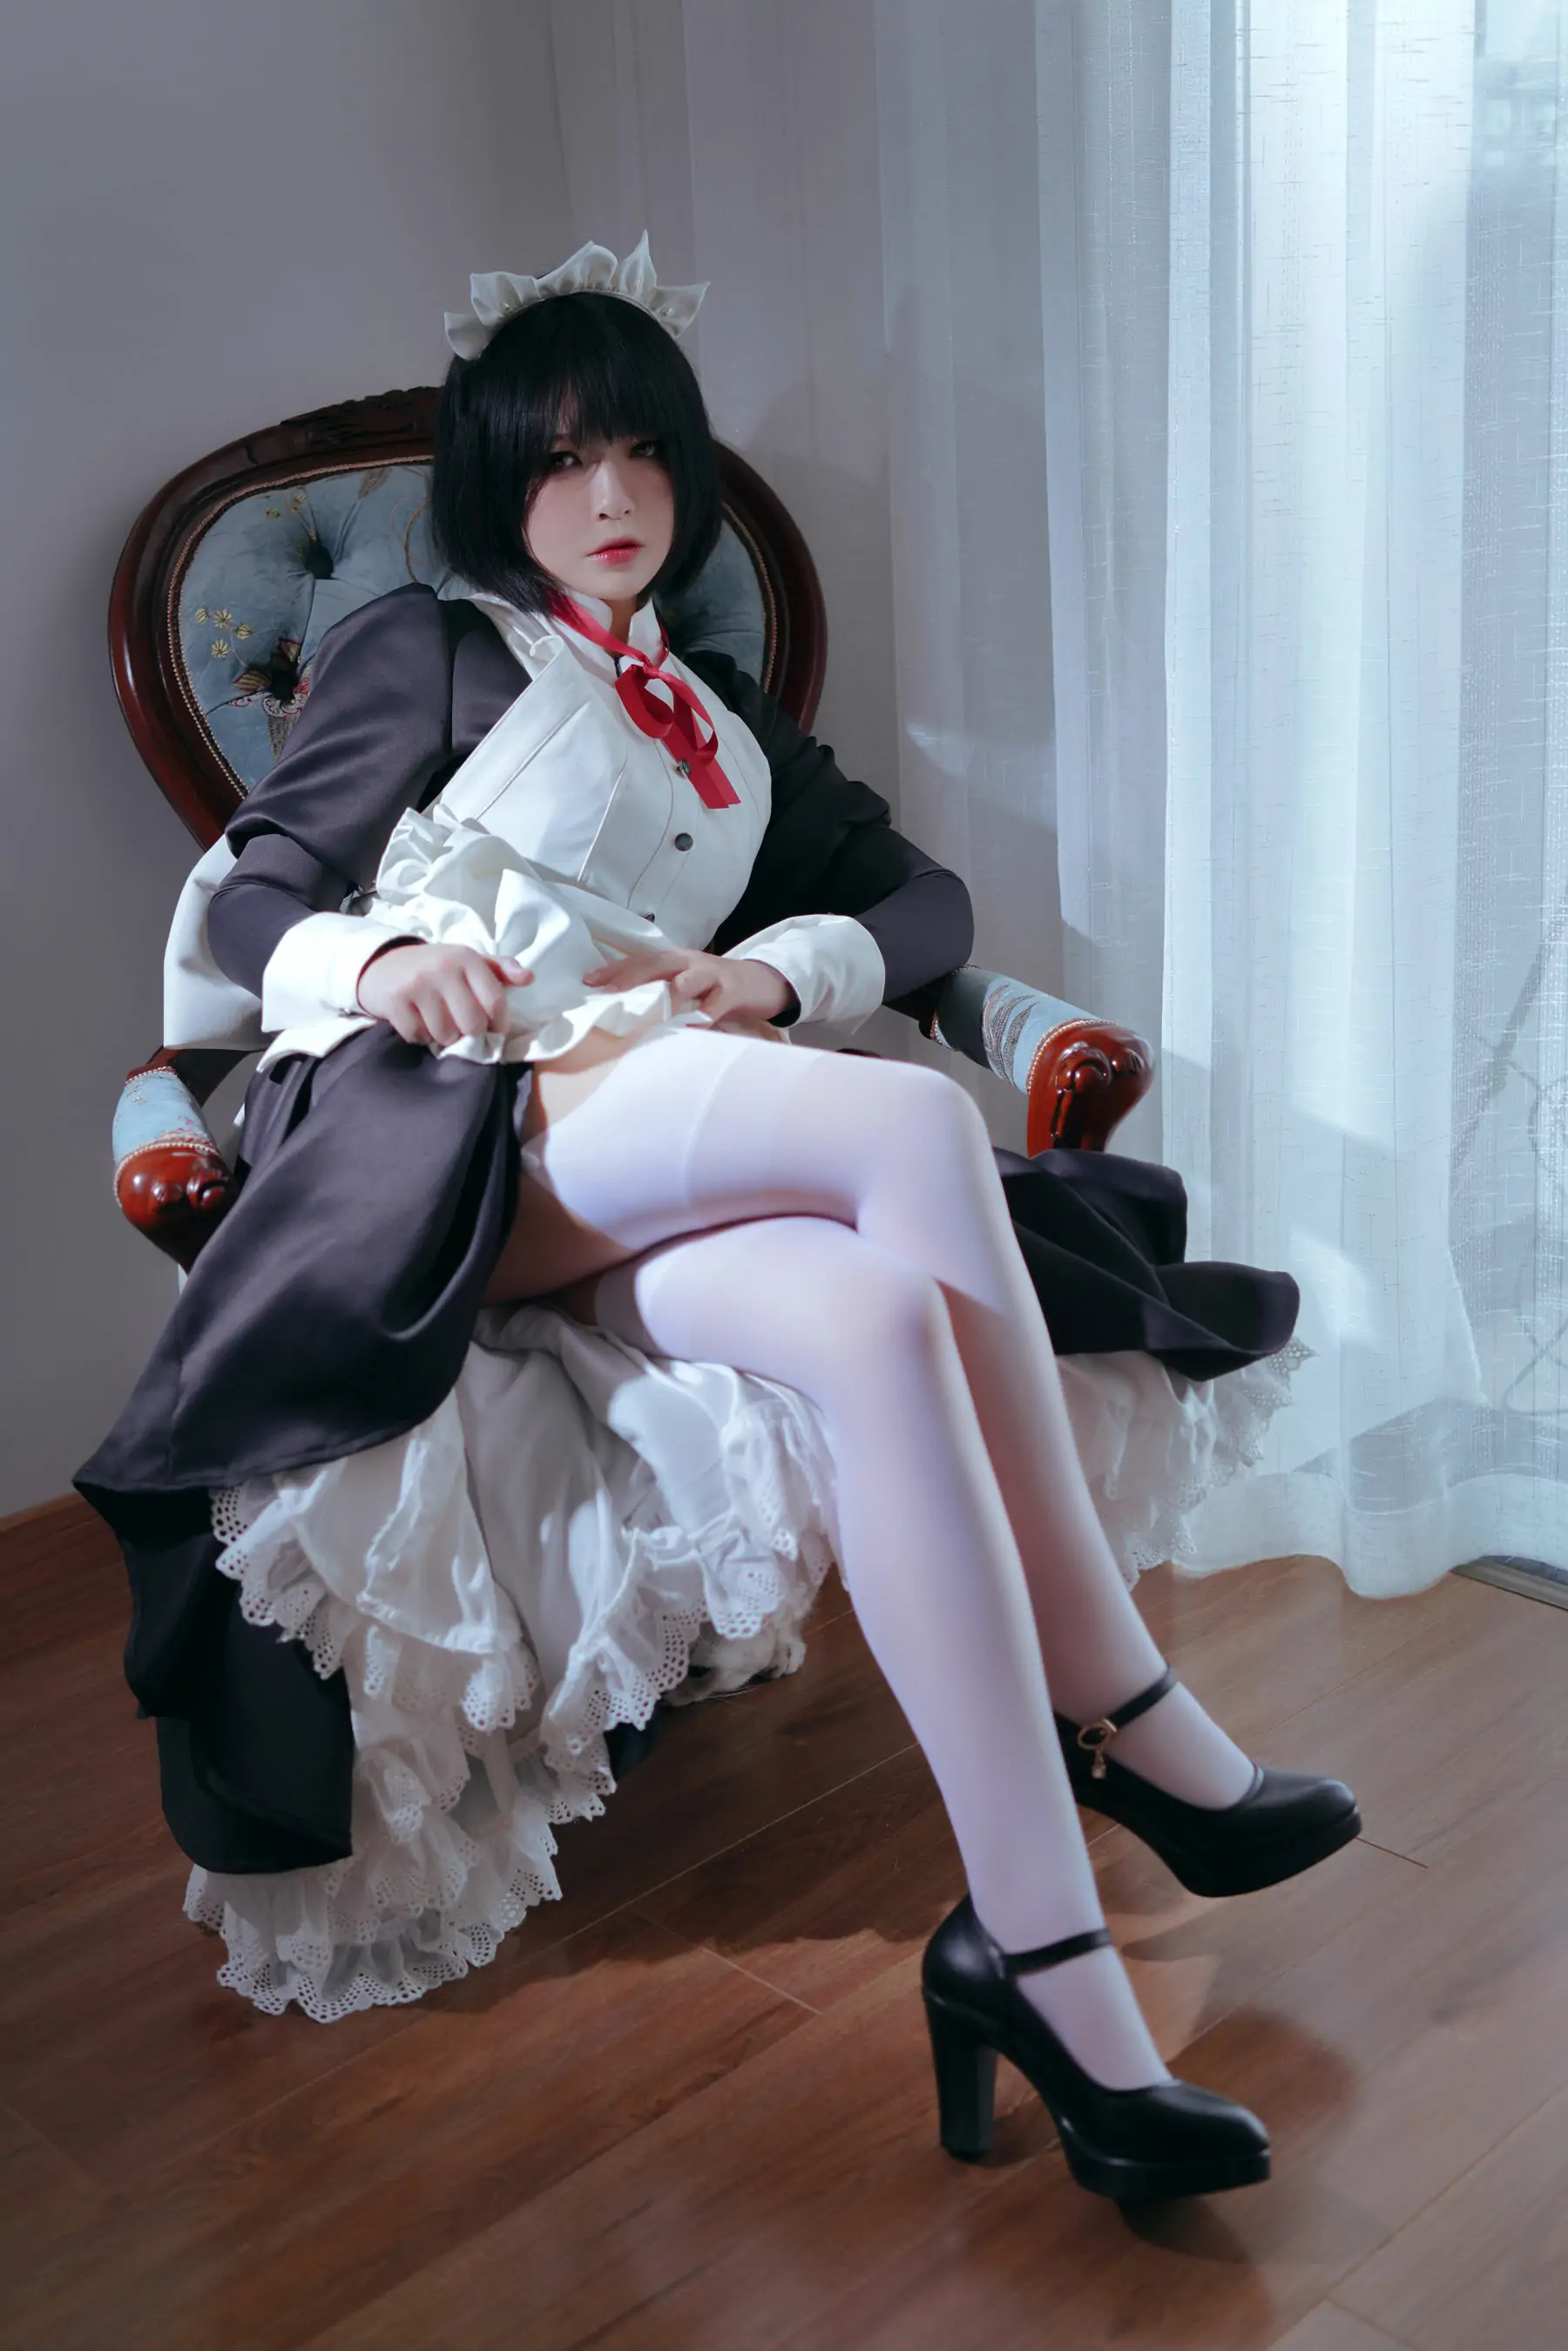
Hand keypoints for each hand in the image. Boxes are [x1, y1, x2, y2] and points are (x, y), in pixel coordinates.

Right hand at [356, 941, 532, 1047]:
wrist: (382, 964)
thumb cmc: (436, 968)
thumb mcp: (468, 962)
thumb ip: (501, 969)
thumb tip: (529, 978)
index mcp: (466, 957)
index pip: (495, 1001)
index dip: (499, 1024)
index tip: (493, 1029)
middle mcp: (443, 968)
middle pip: (472, 1024)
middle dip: (469, 1032)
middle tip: (460, 1025)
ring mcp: (418, 984)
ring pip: (445, 1034)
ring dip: (443, 1036)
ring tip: (438, 1022)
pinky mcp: (396, 1001)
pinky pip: (418, 1036)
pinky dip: (419, 1036)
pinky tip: (417, 1022)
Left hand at [580, 946, 796, 1032]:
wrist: (762, 981)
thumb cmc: (715, 988)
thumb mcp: (686, 984)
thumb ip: (660, 992)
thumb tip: (622, 1011)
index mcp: (674, 959)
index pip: (640, 960)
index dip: (614, 969)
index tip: (588, 981)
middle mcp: (690, 962)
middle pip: (657, 964)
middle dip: (632, 976)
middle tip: (610, 992)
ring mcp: (713, 974)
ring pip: (686, 980)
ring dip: (667, 995)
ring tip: (649, 1010)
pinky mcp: (734, 991)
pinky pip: (717, 1004)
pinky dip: (705, 1015)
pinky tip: (693, 1027)